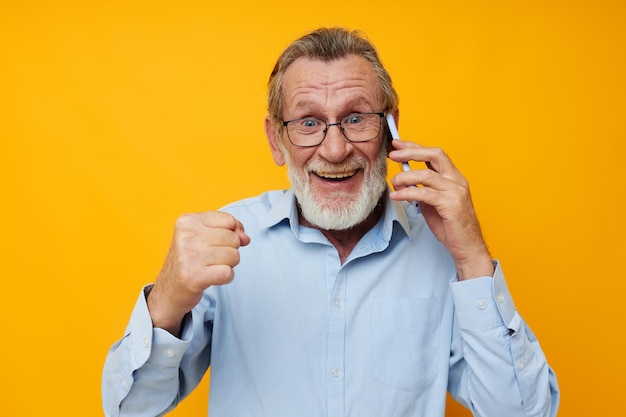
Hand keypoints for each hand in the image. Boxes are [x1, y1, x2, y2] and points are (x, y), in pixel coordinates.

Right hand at [147, 211, 249, 334]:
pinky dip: (226, 277)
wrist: (169, 290)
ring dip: (228, 265)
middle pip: (233, 239)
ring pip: (233, 256)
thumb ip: (228, 230)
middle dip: (229, 250)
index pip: (229, 220)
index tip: (220, 242)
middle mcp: (186, 236)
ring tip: (210, 267)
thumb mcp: (203, 236)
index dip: (233, 233)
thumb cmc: (189, 261)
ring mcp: (188, 256)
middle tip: (211, 258)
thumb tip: (245, 238)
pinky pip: (228, 273)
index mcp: (187, 221)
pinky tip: (212, 277)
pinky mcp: (193, 276)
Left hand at [388, 139, 493, 279]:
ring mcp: (456, 191)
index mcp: (454, 177)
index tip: (398, 144)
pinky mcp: (451, 204)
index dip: (415, 147)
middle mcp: (457, 180)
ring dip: (406, 176)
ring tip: (394, 182)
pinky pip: (424, 194)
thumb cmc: (450, 225)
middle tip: (393, 154)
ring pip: (427, 175)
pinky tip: (396, 196)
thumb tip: (403, 179)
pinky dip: (407, 193)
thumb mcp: (433, 202)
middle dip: (411, 152)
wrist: (467, 246)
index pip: (435, 154)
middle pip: (434, 155)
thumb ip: (422, 189)